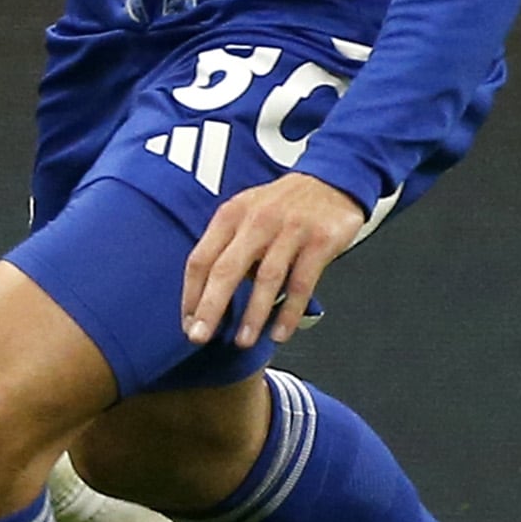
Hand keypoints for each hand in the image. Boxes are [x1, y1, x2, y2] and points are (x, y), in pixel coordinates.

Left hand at [180, 170, 367, 350]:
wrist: (332, 180)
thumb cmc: (282, 205)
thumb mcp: (246, 214)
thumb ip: (228, 247)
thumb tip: (210, 294)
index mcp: (230, 215)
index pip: (201, 259)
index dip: (191, 294)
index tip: (188, 322)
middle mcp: (256, 221)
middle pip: (226, 269)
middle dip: (210, 307)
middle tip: (200, 337)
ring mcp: (289, 230)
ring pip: (266, 279)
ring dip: (252, 314)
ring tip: (242, 341)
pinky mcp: (320, 241)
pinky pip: (301, 283)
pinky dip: (289, 311)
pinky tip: (280, 332)